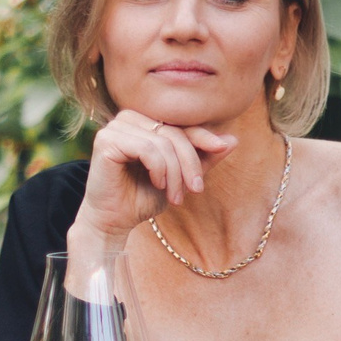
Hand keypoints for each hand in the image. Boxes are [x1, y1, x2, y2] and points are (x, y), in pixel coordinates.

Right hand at [70, 108, 236, 262]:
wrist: (114, 221)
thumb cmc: (142, 198)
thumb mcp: (179, 177)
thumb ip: (202, 158)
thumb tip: (234, 140)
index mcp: (144, 121)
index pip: (181, 124)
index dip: (204, 136)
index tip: (221, 149)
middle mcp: (129, 118)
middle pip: (174, 133)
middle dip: (189, 163)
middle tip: (195, 190)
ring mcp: (115, 127)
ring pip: (163, 142)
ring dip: (175, 173)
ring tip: (174, 196)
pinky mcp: (106, 140)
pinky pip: (147, 148)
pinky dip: (158, 169)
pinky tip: (157, 184)